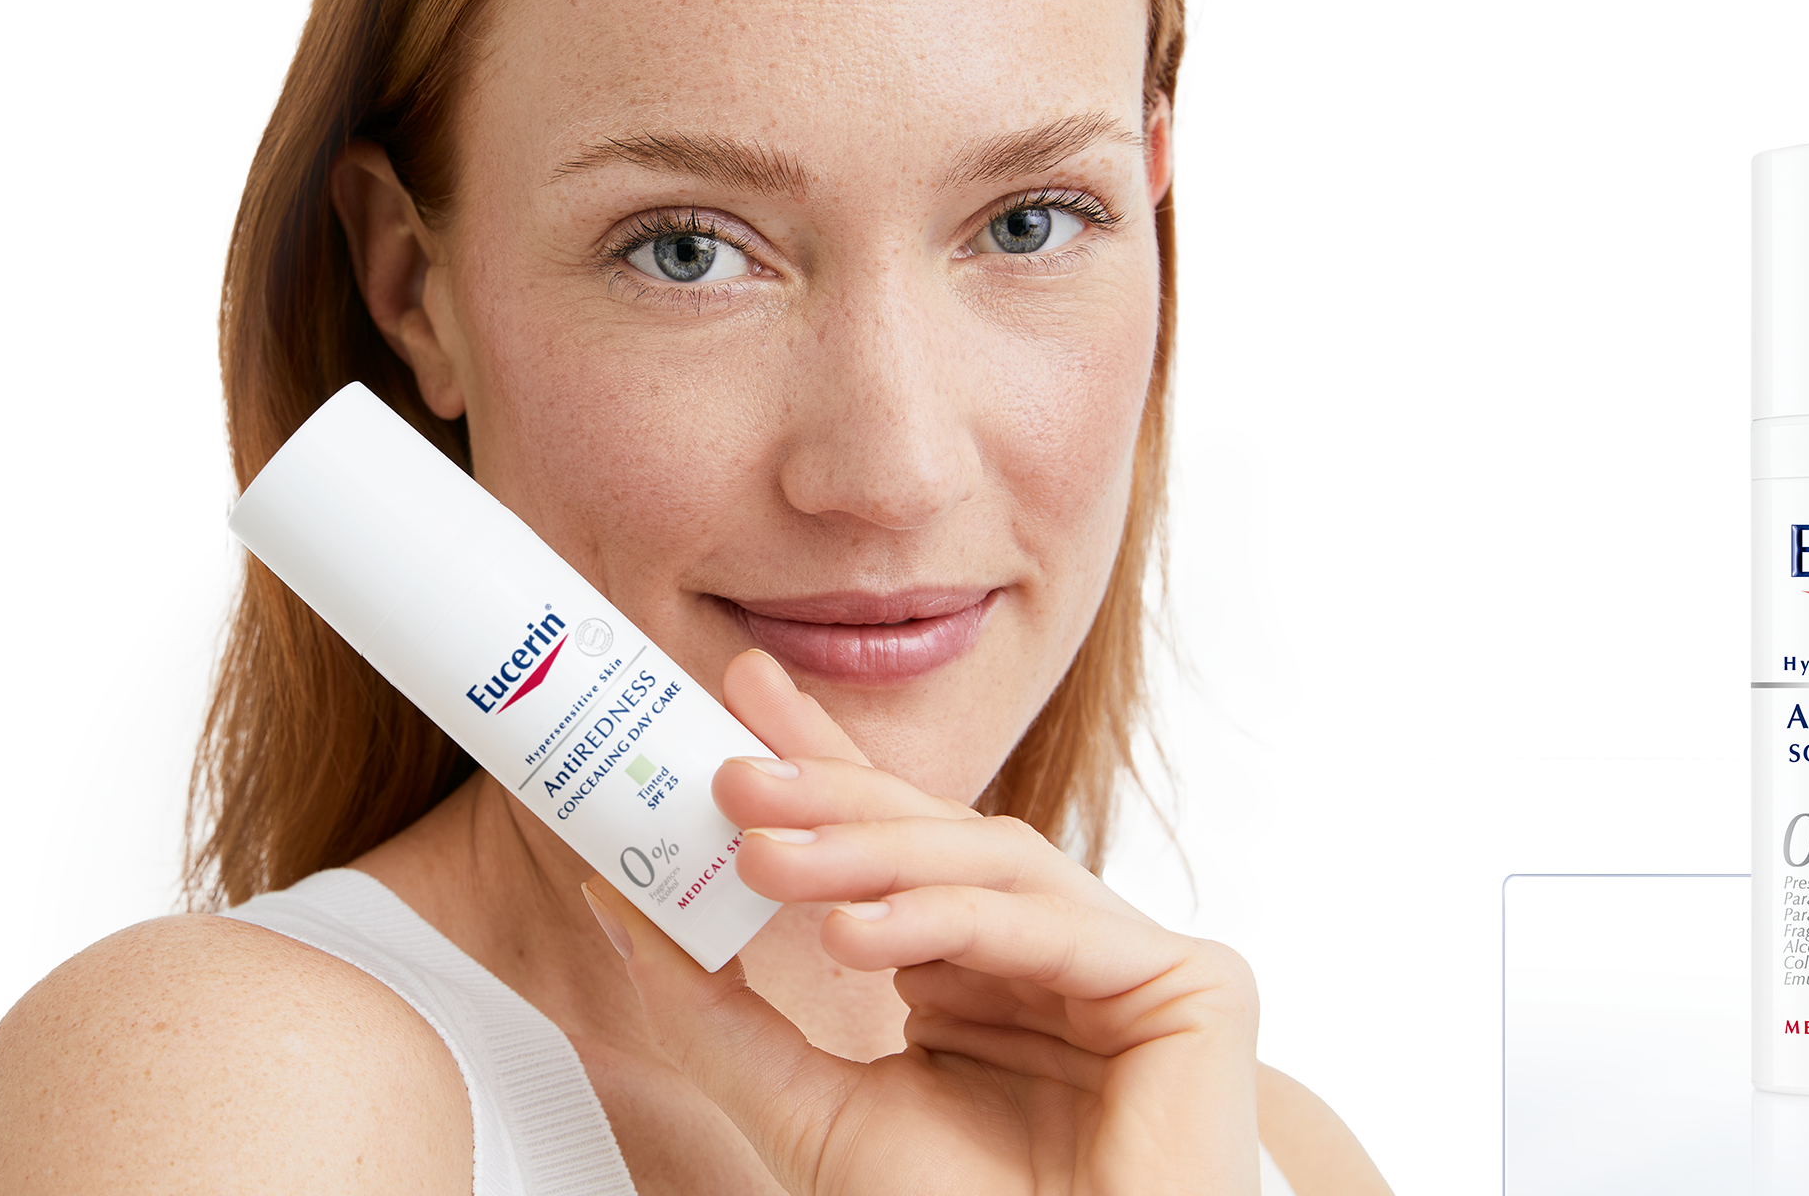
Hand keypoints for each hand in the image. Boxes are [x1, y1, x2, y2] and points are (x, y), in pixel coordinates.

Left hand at [704, 648, 1260, 1194]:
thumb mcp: (799, 1108)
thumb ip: (713, 1007)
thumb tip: (611, 895)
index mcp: (974, 973)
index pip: (892, 849)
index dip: (823, 767)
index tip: (737, 699)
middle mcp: (1050, 954)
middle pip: (938, 840)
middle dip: (829, 796)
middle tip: (728, 771)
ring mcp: (1127, 964)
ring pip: (992, 865)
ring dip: (869, 855)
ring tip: (765, 863)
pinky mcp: (1197, 985)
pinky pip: (1058, 924)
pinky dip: (952, 920)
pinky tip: (857, 935)